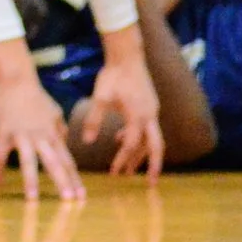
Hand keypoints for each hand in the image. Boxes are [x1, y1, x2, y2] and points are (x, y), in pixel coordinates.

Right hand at [0, 74, 83, 200]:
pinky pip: (0, 154)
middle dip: (62, 183)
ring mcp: (22, 135)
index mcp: (53, 135)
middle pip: (54, 164)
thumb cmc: (35, 96)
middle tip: (70, 201)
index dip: (75, 180)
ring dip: (31, 181)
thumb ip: (60, 128)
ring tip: (32, 200)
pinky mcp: (5, 132)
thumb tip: (64, 139)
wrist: (16, 80)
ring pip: (28, 162)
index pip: (67, 161)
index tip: (82, 197)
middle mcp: (41, 137)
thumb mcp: (54, 111)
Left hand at [82, 55, 164, 177]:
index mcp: (138, 116)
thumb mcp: (100, 98)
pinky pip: (147, 128)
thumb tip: (86, 141)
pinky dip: (137, 137)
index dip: (122, 160)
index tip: (114, 173)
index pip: (131, 145)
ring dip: (141, 153)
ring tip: (128, 167)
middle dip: (153, 166)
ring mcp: (152, 110)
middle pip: (156, 147)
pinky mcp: (150, 106)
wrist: (127, 56)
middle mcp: (150, 116)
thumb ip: (93, 120)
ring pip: (151, 138)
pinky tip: (119, 139)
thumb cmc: (113, 75)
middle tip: (150, 184)